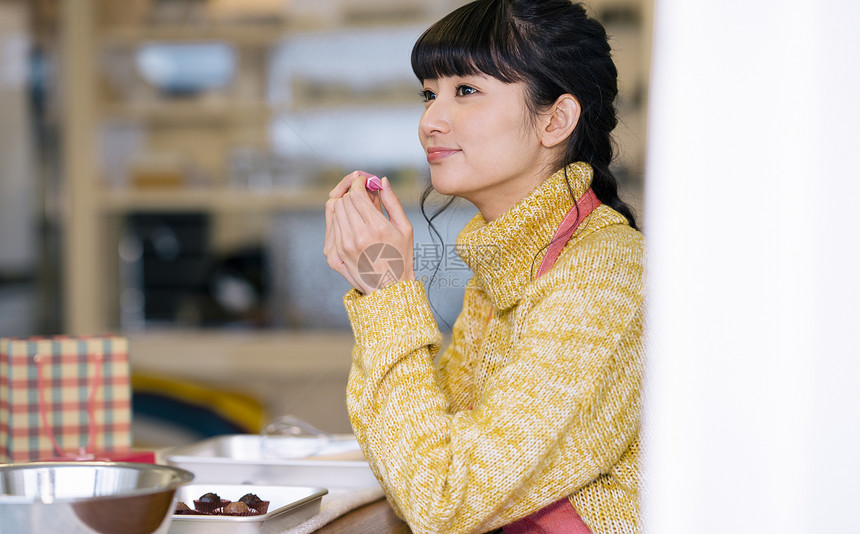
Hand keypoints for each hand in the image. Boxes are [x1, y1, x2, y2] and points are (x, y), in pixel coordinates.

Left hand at [324, 171, 414, 293]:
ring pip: (335, 211)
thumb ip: (392, 202)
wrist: (390, 289)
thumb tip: (381, 181)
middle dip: (352, 193)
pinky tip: (352, 221)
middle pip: (344, 200)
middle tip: (362, 195)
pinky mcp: (336, 253)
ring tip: (359, 209)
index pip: (356, 194)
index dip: (359, 184)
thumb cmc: (401, 258)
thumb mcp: (405, 228)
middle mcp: (357, 236)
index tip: (364, 182)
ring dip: (345, 205)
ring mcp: (344, 245)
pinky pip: (332, 225)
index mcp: (376, 228)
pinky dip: (341, 218)